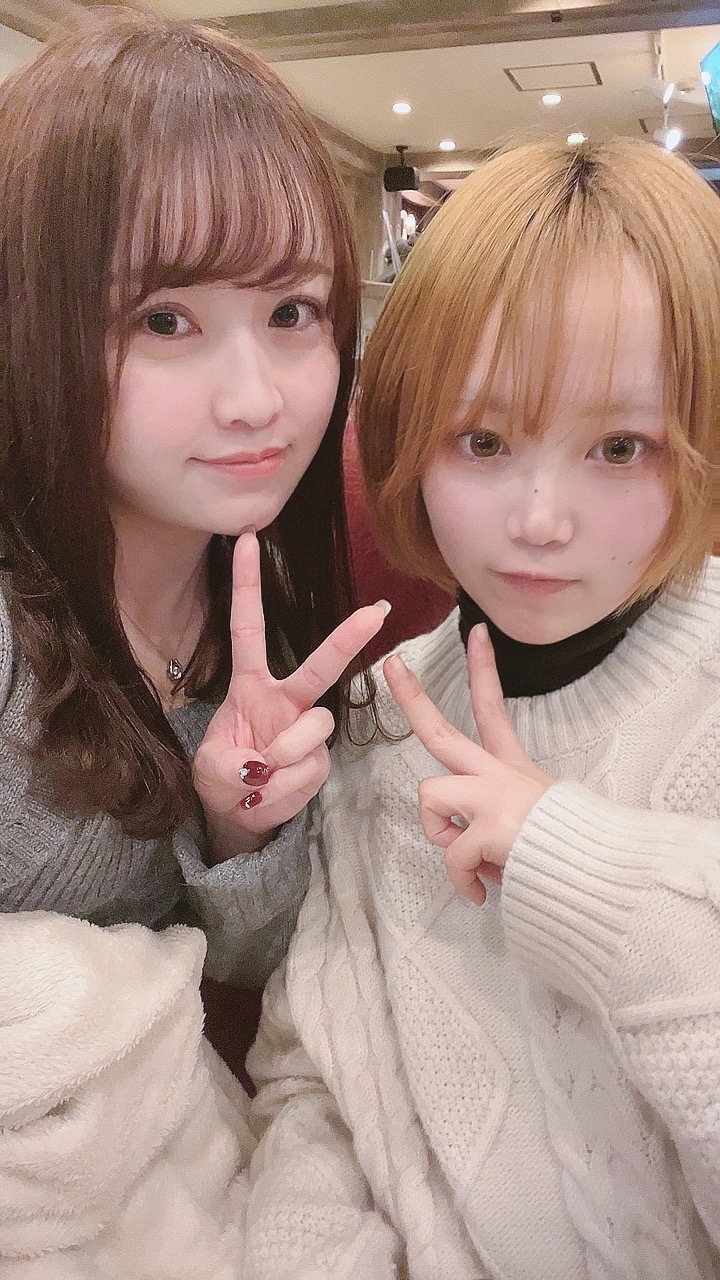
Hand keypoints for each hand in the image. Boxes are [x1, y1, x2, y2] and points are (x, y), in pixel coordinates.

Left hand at [193, 532, 388, 850]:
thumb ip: (227, 764)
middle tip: (375, 613)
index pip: (249, 628)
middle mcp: (286, 701)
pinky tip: (268, 796)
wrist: (239, 814)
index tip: (247, 539)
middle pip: (321, 666)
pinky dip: (285, 791)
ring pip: (314, 732)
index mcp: (251, 686)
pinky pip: (310, 771)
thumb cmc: (222, 777)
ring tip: (257, 783)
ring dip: (283, 762)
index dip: (247, 585)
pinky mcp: (321, 761)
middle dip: (346, 638)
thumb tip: (262, 764)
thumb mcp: (207, 770)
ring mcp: (307, 730)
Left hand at [384, 623, 551, 904]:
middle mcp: (497, 774)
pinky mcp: (489, 827)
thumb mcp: (533, 823)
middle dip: (412, 697)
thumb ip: (493, 822)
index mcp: (510, 769)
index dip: (484, 670)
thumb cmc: (567, 854)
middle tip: (391, 666)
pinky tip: (483, 892)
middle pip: (440, 730)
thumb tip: (468, 844)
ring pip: (429, 797)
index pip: (492, 709)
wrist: (597, 873)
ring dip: (441, 836)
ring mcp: (492, 797)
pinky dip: (463, 882)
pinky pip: (451, 856)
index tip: (476, 634)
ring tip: (471, 862)